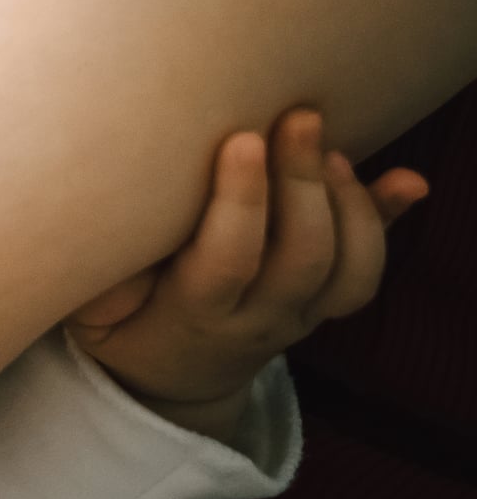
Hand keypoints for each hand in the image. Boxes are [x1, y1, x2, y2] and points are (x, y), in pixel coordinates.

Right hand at [65, 108, 427, 411]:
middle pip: (303, 258)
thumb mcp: (92, 312)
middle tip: (299, 118)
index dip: (242, 202)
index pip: (230, 261)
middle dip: (304, 183)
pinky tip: (406, 181)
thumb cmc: (123, 324)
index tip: (242, 139)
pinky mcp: (323, 302)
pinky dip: (389, 220)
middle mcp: (261, 318)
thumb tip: (115, 225)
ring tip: (329, 147)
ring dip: (351, 203)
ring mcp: (301, 313)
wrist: (173, 380)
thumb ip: (101, 276)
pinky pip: (368, 271)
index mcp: (197, 314)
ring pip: (351, 270)